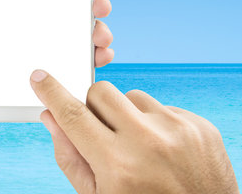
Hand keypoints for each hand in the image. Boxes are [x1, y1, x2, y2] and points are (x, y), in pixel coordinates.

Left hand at [0, 0, 114, 124]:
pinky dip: (97, 59)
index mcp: (24, 3)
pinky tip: (98, 56)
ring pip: (87, 35)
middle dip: (99, 1)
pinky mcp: (50, 74)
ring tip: (97, 35)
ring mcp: (48, 48)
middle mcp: (41, 23)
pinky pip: (81, 65)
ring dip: (102, 31)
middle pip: (81, 8)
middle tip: (99, 4)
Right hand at [30, 70, 238, 193]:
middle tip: (101, 131)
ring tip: (140, 149)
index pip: (74, 115)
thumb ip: (71, 157)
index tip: (40, 77)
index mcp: (118, 165)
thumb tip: (51, 117)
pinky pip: (165, 108)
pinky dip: (157, 124)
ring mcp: (179, 130)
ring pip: (133, 96)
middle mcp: (149, 141)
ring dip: (128, 116)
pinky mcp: (201, 125)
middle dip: (93, 107)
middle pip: (101, 92)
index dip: (52, 93)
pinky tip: (165, 151)